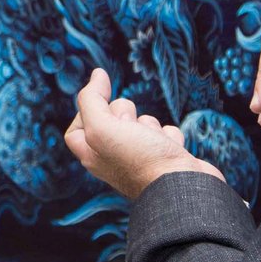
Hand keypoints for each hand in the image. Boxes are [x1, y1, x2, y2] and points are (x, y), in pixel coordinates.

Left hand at [64, 69, 223, 199]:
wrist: (183, 186)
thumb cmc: (140, 160)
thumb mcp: (102, 128)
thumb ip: (92, 100)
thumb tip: (97, 74)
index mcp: (93, 155)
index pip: (77, 128)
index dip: (87, 111)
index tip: (101, 104)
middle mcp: (114, 158)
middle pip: (113, 117)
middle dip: (124, 114)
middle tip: (130, 128)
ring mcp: (142, 158)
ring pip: (143, 122)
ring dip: (150, 125)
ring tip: (155, 142)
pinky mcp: (166, 158)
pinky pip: (166, 133)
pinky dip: (169, 136)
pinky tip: (171, 148)